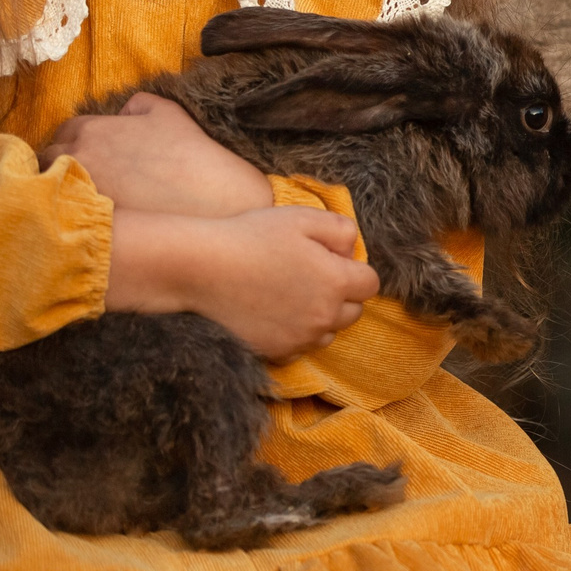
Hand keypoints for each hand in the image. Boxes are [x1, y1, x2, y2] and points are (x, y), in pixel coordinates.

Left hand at [50, 94, 273, 217]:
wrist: (210, 200)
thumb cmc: (191, 154)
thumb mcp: (168, 113)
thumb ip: (138, 105)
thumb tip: (122, 113)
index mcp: (91, 131)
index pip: (61, 133)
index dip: (72, 141)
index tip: (84, 152)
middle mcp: (77, 160)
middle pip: (45, 161)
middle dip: (57, 165)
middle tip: (81, 176)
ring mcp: (77, 194)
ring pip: (48, 191)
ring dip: (60, 191)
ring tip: (82, 199)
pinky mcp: (85, 224)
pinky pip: (62, 217)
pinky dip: (70, 217)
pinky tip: (90, 221)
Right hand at [106, 207, 379, 359]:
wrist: (200, 268)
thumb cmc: (251, 237)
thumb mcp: (303, 218)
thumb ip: (341, 230)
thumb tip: (353, 249)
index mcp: (337, 282)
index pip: (370, 284)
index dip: (354, 269)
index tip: (331, 260)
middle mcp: (323, 317)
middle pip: (353, 312)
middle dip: (341, 295)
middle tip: (311, 275)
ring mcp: (298, 339)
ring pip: (326, 333)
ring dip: (319, 317)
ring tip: (290, 294)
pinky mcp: (274, 352)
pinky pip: (298, 348)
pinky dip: (294, 334)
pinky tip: (272, 313)